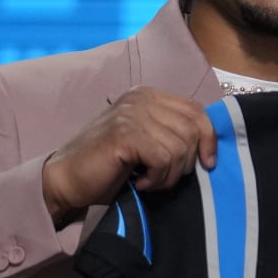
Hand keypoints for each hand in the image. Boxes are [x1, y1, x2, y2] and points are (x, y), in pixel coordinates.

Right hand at [41, 86, 218, 223]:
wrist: (67, 179)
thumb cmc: (109, 167)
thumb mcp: (147, 142)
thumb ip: (172, 132)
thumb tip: (210, 144)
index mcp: (148, 95)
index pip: (197, 110)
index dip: (209, 139)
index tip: (208, 164)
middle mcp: (140, 97)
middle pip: (192, 130)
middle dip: (185, 163)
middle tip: (163, 178)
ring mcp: (131, 113)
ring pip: (179, 147)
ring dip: (169, 175)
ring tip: (149, 181)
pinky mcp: (124, 133)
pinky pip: (163, 158)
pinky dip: (157, 178)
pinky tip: (140, 182)